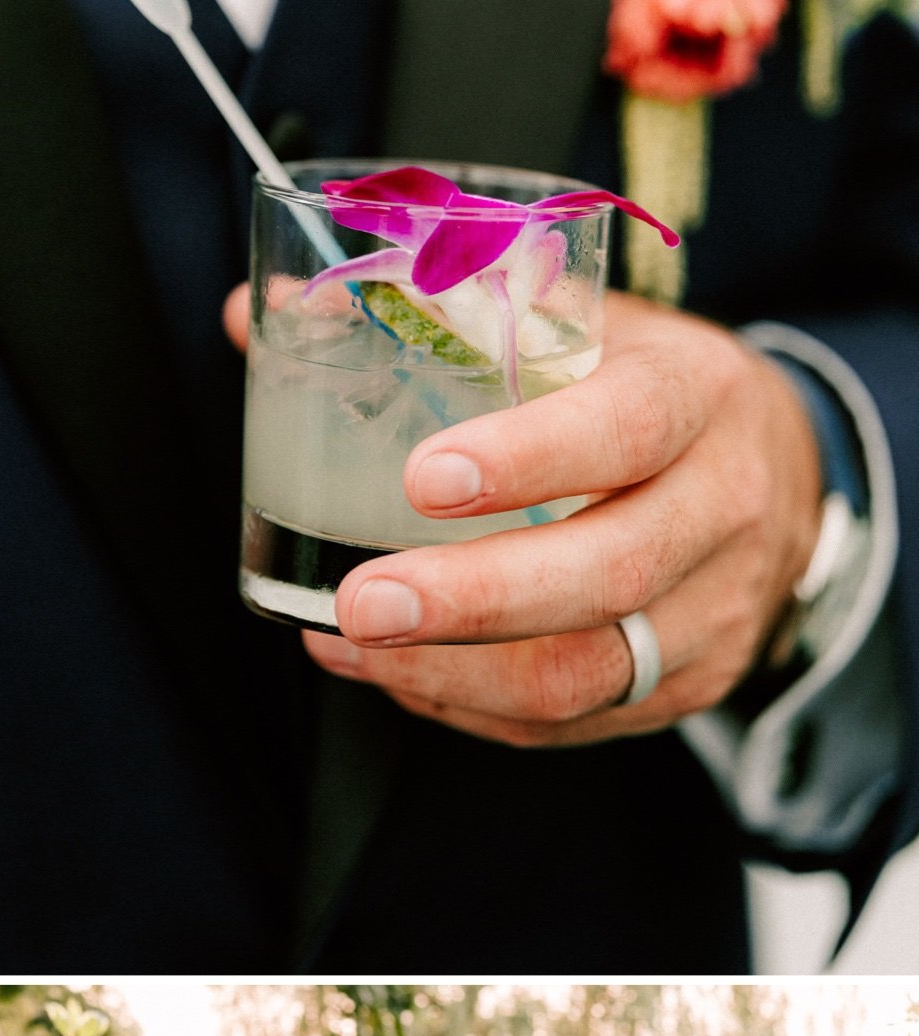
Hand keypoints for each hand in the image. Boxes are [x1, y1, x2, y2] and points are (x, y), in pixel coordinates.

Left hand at [223, 285, 821, 741]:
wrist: (775, 475)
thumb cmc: (644, 390)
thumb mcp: (579, 327)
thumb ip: (432, 319)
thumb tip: (259, 313)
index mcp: (698, 395)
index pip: (629, 429)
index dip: (531, 457)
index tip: (423, 477)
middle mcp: (724, 508)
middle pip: (609, 575)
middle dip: (471, 601)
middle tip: (357, 601)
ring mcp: (713, 612)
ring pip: (586, 673)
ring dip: (451, 671)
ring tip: (347, 642)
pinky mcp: (685, 686)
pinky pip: (570, 722)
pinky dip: (466, 704)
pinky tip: (391, 673)